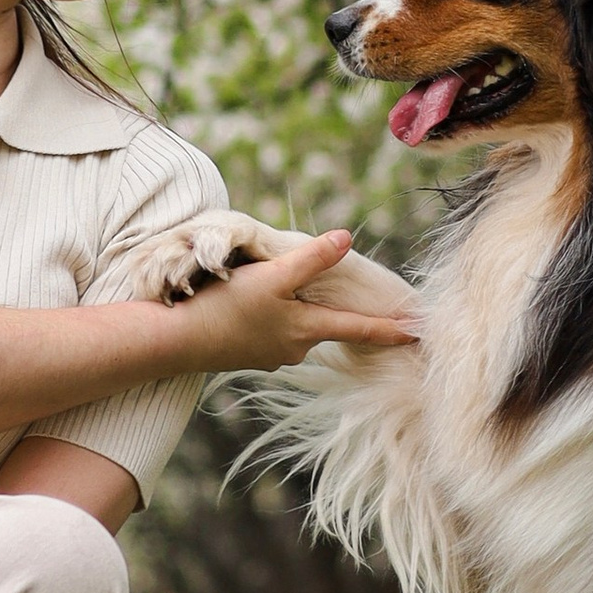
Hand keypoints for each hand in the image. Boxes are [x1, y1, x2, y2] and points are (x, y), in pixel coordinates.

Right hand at [159, 227, 417, 372]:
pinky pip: (272, 332)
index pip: (359, 329)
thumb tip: (346, 238)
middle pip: (325, 325)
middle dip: (337, 313)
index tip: (419, 333)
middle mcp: (293, 348)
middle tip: (350, 298)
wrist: (173, 342)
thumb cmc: (224, 308)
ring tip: (284, 291)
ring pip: (296, 327)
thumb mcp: (272, 277)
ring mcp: (269, 355)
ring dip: (299, 311)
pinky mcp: (247, 354)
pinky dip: (273, 317)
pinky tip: (254, 305)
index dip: (391, 329)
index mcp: (306, 330)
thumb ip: (311, 259)